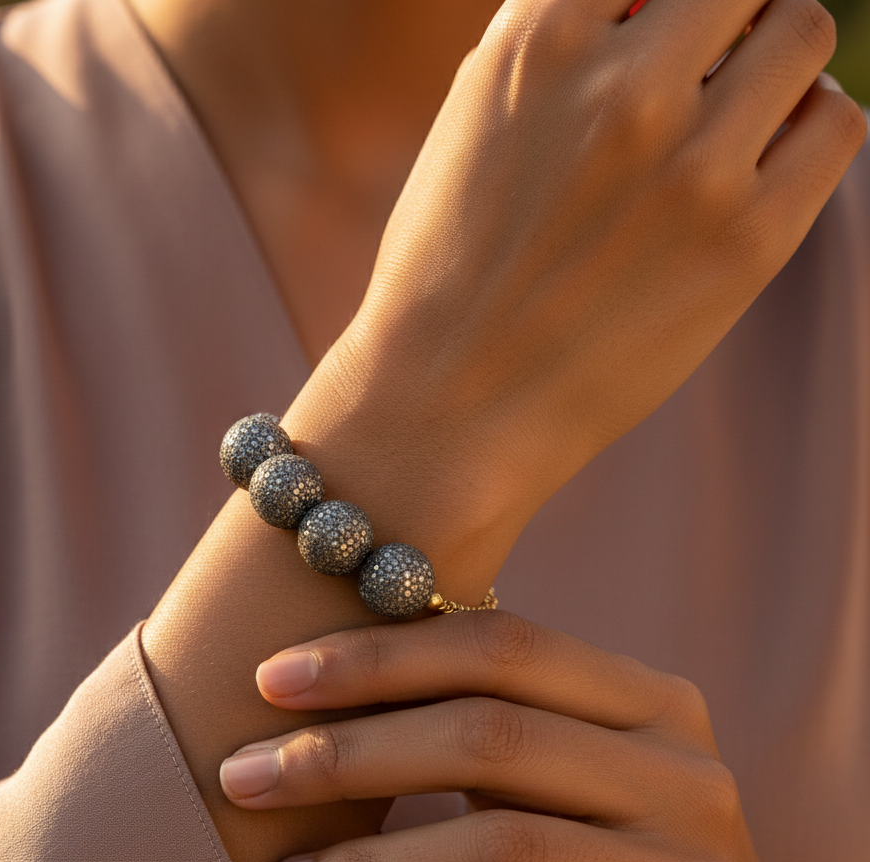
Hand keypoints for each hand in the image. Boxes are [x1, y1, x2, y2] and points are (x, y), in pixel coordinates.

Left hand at [220, 613, 869, 861]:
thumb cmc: (621, 843)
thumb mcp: (581, 761)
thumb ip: (497, 715)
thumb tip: (327, 681)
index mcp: (653, 701)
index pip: (503, 648)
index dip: (380, 657)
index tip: (272, 679)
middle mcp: (683, 778)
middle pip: (490, 738)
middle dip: (347, 754)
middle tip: (242, 777)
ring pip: (499, 850)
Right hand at [282, 0, 865, 569]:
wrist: (447, 404)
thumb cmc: (447, 273)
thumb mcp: (471, 126)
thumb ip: (556, 49)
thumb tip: (644, 6)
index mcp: (538, 43)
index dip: (661, 0)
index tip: (668, 32)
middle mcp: (624, 86)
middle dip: (725, 16)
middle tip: (707, 67)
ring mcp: (693, 163)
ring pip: (802, 33)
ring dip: (774, 62)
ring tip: (734, 119)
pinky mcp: (746, 239)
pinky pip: (835, 126)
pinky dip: (808, 129)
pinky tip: (759, 167)